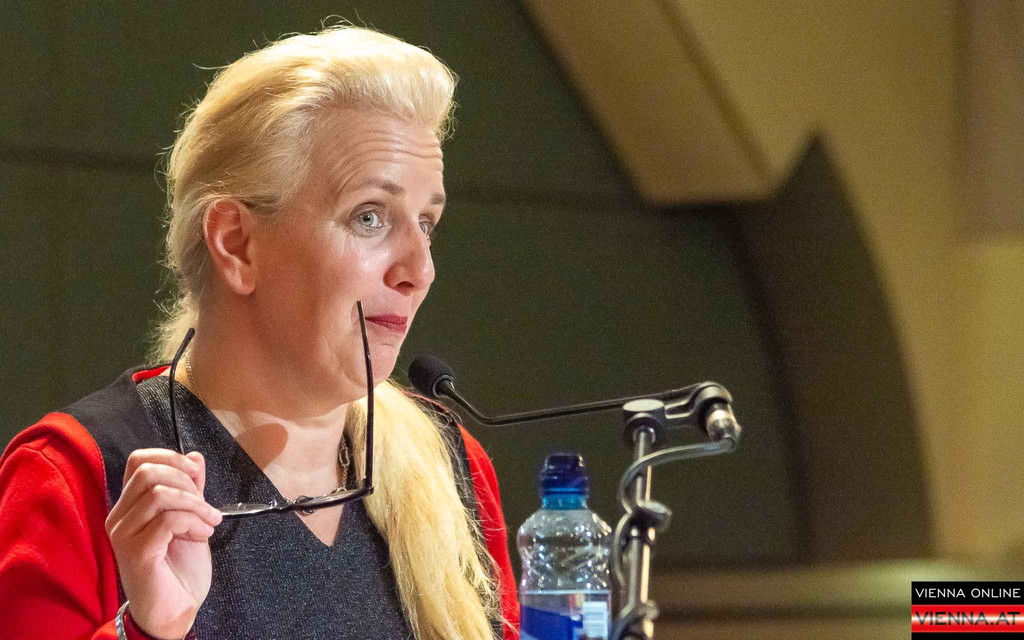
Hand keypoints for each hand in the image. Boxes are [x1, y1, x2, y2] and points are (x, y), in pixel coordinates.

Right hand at [105, 449, 221, 638]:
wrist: (175, 610)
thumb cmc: (180, 567)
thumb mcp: (191, 518)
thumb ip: (190, 489)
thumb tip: (195, 457)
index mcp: (129, 506)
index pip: (138, 460)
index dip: (171, 458)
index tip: (196, 473)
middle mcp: (118, 517)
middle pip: (147, 471)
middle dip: (186, 482)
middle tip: (205, 505)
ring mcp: (123, 535)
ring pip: (159, 494)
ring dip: (195, 504)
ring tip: (209, 522)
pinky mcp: (136, 553)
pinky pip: (168, 520)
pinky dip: (194, 521)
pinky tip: (203, 534)